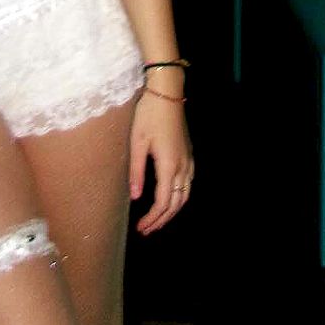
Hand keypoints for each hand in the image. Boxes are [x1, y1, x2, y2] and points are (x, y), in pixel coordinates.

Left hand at [129, 82, 192, 234]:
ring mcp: (188, 159)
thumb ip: (137, 171)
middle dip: (162, 220)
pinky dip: (180, 197)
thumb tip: (136, 197)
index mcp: (169, 165)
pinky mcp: (188, 153)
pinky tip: (170, 198)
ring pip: (185, 195)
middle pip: (176, 203)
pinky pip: (188, 183)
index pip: (162, 202)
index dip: (152, 218)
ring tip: (158, 220)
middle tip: (147, 230)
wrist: (167, 94)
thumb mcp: (137, 143)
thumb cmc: (149, 115)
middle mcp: (183, 166)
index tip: (141, 228)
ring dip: (172, 211)